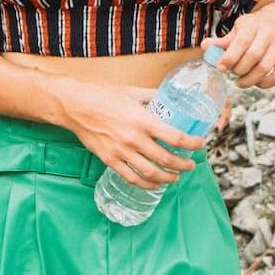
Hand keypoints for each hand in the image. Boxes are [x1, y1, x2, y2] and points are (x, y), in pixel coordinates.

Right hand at [63, 80, 201, 189]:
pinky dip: (146, 183)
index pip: (175, 137)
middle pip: (166, 159)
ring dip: (167, 178)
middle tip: (190, 165)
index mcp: (142, 120)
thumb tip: (168, 97)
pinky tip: (155, 183)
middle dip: (183, 165)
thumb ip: (152, 95)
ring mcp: (121, 152)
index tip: (200, 144)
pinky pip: (131, 177)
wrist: (74, 106)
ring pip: (150, 173)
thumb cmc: (102, 95)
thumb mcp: (132, 91)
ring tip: (176, 177)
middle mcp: (133, 139)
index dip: (192, 144)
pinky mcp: (109, 160)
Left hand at [206, 0, 274, 89]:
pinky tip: (256, 82)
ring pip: (265, 68)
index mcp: (253, 24)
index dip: (229, 57)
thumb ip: (222, 41)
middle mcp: (270, 32)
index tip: (220, 67)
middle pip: (252, 57)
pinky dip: (265, 84)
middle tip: (232, 72)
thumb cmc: (255, 27)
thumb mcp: (239, 29)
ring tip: (240, 81)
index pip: (241, 42)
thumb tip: (204, 47)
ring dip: (249, 80)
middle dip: (238, 69)